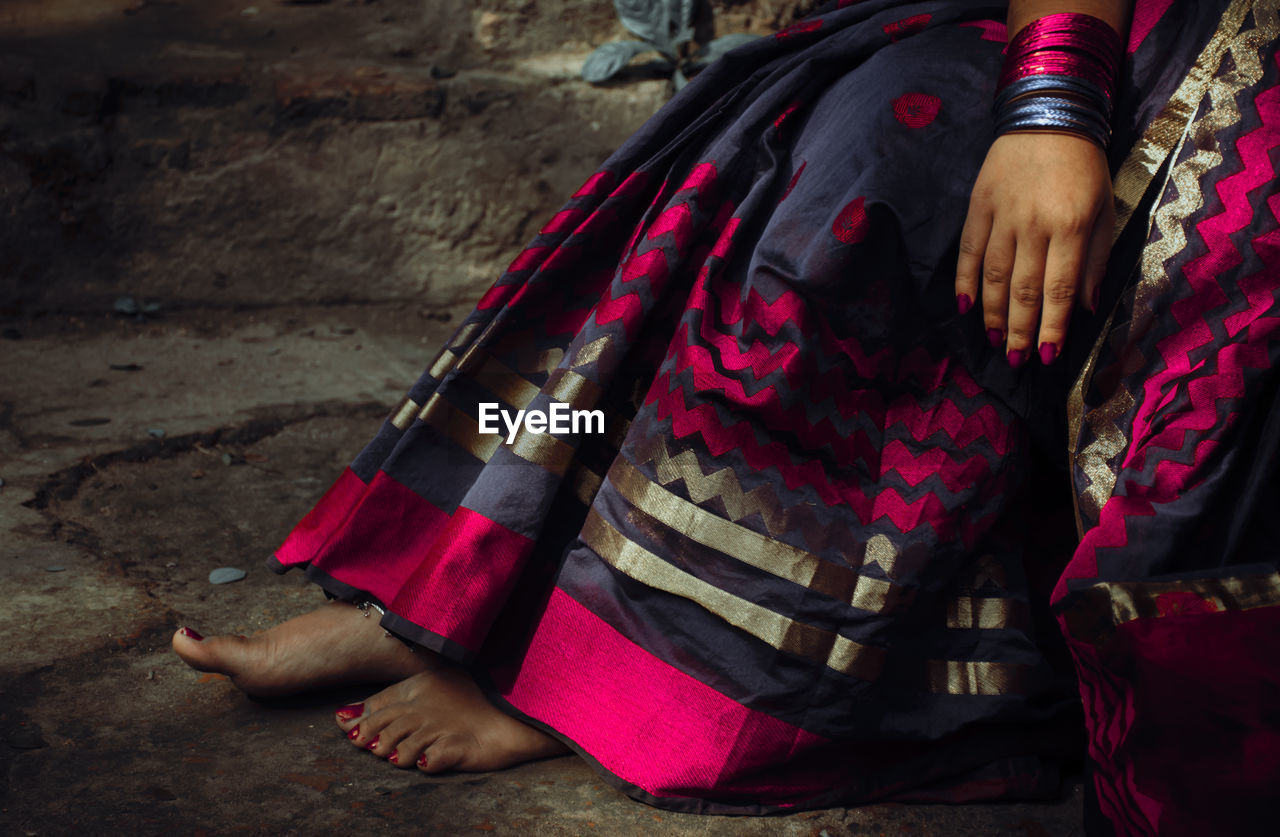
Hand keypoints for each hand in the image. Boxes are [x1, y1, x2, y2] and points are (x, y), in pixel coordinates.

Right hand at [955, 131, 1114, 366]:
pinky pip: (969, 252)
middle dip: (1019, 331)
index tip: (1047, 356)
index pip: (1059, 289)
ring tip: (993, 342)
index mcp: (1070, 226)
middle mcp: (1033, 225)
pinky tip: (966, 308)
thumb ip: (1093, 260)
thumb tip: (1085, 308)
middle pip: (1023, 290)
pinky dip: (966, 282)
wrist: (1048, 117)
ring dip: (992, 315)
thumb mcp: (1104, 210)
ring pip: (993, 277)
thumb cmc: (1083, 168)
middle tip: (1016, 361)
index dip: (1052, 326)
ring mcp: (1002, 216)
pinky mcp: (978, 206)